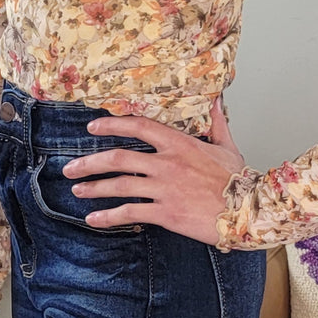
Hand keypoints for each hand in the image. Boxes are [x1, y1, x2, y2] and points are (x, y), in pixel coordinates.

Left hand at [61, 97, 244, 243]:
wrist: (247, 212)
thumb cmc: (238, 181)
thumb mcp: (227, 145)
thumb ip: (216, 121)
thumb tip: (216, 97)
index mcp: (179, 143)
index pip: (138, 126)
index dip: (112, 125)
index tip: (93, 127)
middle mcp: (166, 163)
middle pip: (119, 158)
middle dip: (90, 162)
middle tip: (70, 167)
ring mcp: (164, 189)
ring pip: (120, 185)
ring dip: (94, 188)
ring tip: (77, 189)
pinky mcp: (165, 213)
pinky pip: (130, 213)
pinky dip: (109, 217)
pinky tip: (94, 219)